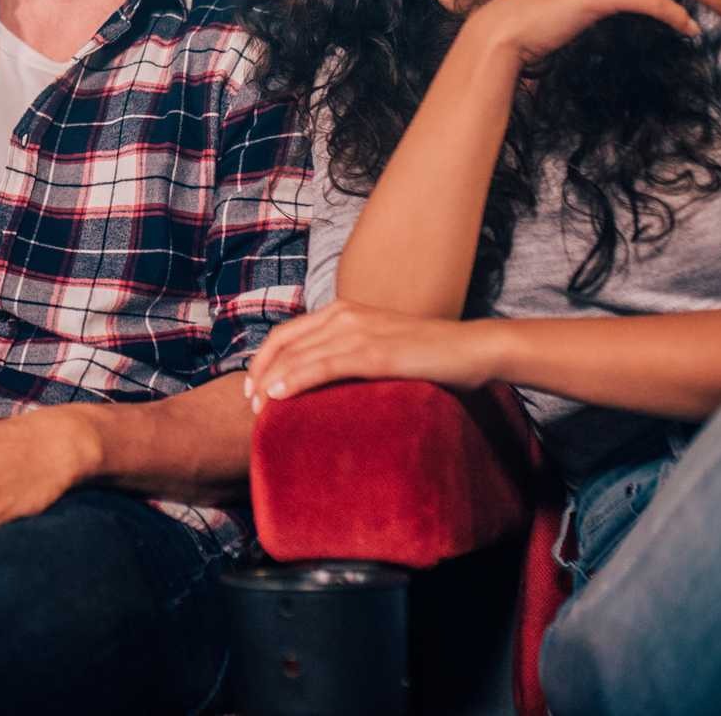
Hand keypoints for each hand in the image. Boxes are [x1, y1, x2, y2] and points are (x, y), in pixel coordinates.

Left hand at [243, 300, 498, 411]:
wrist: (471, 349)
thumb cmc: (428, 354)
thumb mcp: (379, 348)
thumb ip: (351, 355)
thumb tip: (325, 383)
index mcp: (343, 311)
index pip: (287, 334)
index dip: (263, 360)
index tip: (252, 386)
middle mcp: (345, 315)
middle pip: (285, 344)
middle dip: (261, 374)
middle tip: (249, 403)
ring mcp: (359, 331)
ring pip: (299, 356)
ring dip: (272, 382)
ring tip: (258, 408)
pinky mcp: (375, 352)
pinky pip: (325, 366)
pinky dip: (297, 380)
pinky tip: (280, 395)